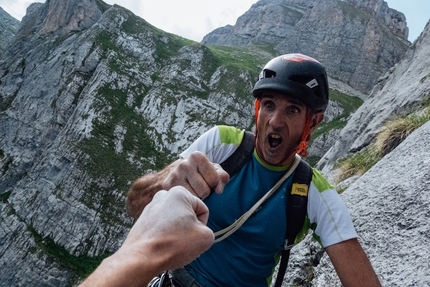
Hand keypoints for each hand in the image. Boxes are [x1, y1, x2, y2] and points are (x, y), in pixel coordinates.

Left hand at [79, 186, 213, 286]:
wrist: (142, 258)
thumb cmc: (171, 245)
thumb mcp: (205, 237)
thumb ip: (209, 230)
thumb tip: (200, 233)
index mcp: (179, 193)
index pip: (202, 210)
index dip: (202, 226)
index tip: (194, 235)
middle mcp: (163, 195)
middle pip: (187, 214)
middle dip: (189, 228)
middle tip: (184, 241)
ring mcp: (151, 207)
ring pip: (175, 221)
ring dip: (177, 232)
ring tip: (172, 244)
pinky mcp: (143, 219)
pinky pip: (162, 227)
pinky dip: (165, 236)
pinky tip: (163, 245)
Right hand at [162, 151, 229, 198]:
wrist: (174, 174)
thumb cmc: (198, 173)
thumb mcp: (213, 170)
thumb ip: (222, 177)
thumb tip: (218, 190)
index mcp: (197, 156)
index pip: (214, 180)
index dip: (213, 184)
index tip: (206, 180)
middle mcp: (184, 164)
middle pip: (204, 191)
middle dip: (204, 193)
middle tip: (198, 188)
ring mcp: (174, 175)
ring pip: (194, 197)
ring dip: (196, 198)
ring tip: (192, 191)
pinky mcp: (167, 186)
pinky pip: (185, 201)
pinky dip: (187, 201)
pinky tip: (185, 195)